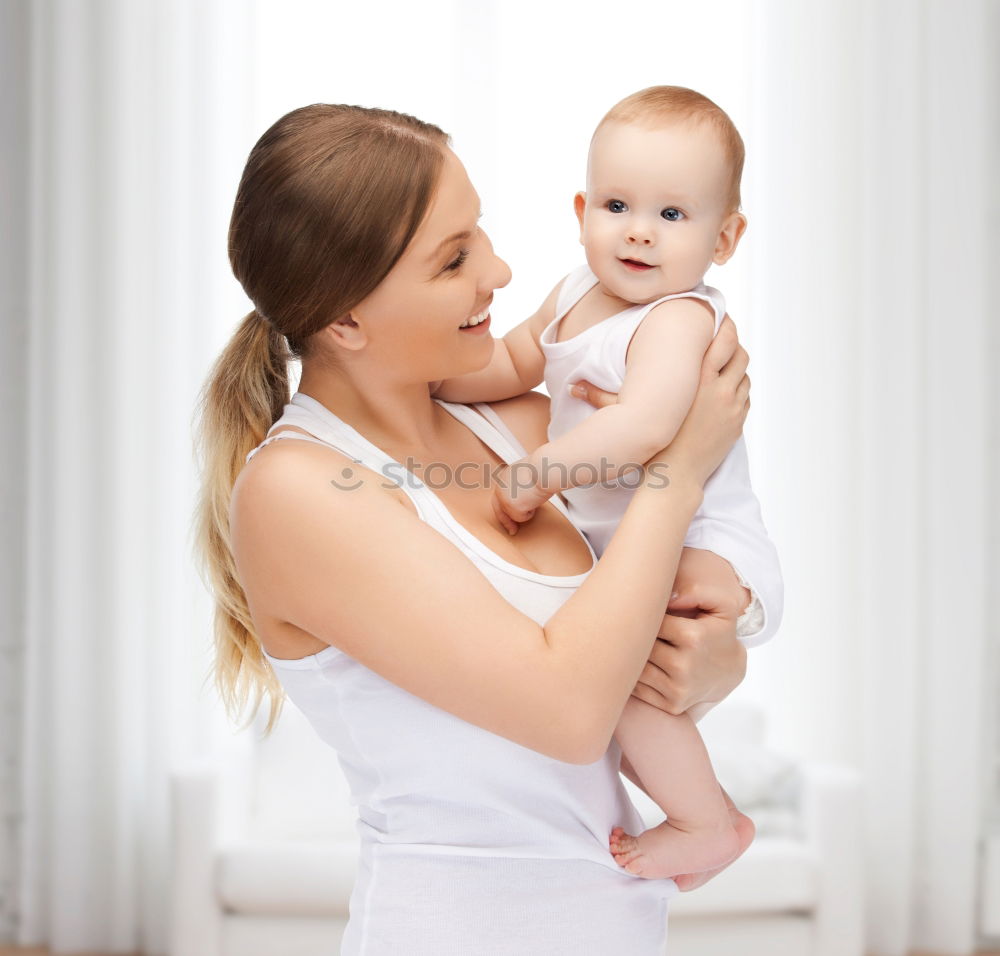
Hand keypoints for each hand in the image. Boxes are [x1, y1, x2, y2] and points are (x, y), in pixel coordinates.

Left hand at [491, 462, 547, 535]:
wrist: (544, 470)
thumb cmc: (542, 470)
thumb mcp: (526, 476)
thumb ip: (520, 487)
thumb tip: (524, 497)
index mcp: (503, 478)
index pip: (499, 498)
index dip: (503, 510)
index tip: (508, 518)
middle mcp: (500, 487)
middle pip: (499, 510)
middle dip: (506, 522)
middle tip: (512, 530)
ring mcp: (504, 498)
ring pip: (513, 515)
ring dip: (526, 510)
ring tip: (535, 498)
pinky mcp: (511, 506)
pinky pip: (522, 518)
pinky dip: (531, 513)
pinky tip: (535, 500)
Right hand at [570, 315, 749, 487]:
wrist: (676, 478)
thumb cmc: (652, 447)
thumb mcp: (627, 416)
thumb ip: (600, 396)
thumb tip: (573, 386)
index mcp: (696, 380)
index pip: (722, 339)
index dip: (724, 325)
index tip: (718, 320)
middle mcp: (719, 390)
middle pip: (740, 352)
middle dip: (734, 343)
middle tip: (724, 337)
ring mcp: (731, 408)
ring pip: (745, 374)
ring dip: (737, 366)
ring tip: (724, 363)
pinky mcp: (736, 423)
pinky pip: (745, 396)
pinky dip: (739, 388)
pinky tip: (726, 388)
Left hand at [629, 547, 748, 714]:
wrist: (729, 672)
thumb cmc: (718, 633)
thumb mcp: (720, 607)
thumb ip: (698, 591)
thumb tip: (668, 595)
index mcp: (693, 637)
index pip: (650, 619)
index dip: (646, 615)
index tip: (646, 613)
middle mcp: (684, 665)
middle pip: (641, 644)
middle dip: (637, 635)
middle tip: (632, 628)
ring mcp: (677, 689)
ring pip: (636, 666)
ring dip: (633, 656)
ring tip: (637, 647)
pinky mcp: (671, 705)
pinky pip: (638, 687)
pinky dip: (635, 677)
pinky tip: (642, 666)